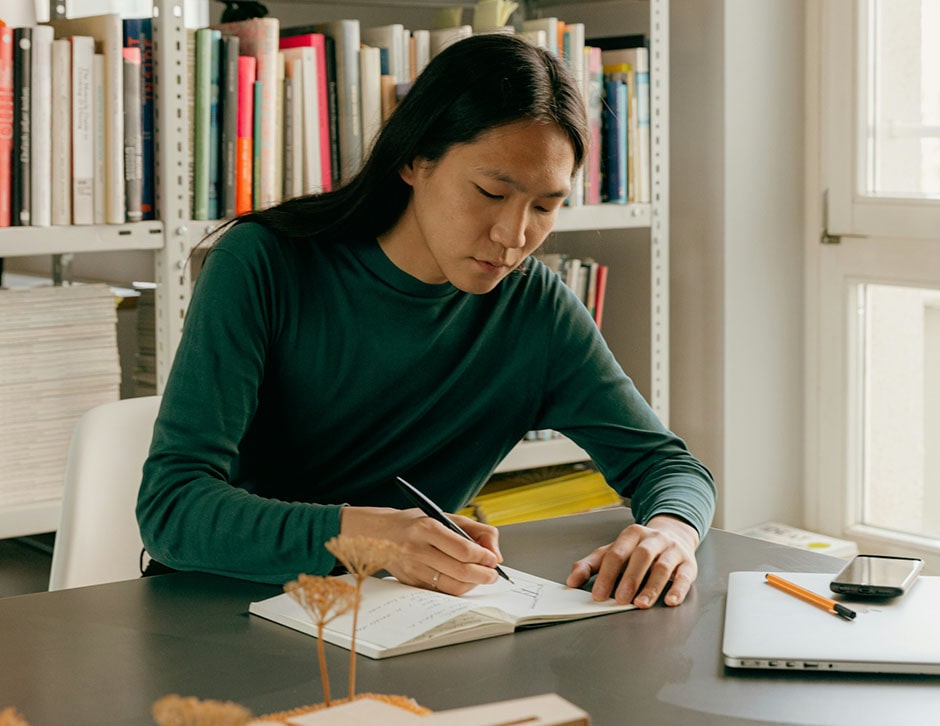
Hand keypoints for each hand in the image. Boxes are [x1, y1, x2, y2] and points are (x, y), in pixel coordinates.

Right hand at [340, 506, 502, 594]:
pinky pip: (440, 592)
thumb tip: (495, 553)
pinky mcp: (410, 582)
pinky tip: (463, 580)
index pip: (464, 550)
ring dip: (472, 585)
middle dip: (483, 575)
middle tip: (492, 574)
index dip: (484, 558)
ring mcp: (412, 569)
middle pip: (460, 571)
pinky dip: (457, 588)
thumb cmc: (416, 523)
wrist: (379, 533)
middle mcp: (417, 550)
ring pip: (451, 586)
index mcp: (427, 528)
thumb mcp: (445, 517)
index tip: (493, 560)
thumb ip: (475, 531)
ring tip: (480, 577)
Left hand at [565, 515, 699, 606]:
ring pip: (662, 566)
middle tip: (620, 600)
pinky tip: (670, 601)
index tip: (598, 594)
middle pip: (641, 556)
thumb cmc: (638, 549)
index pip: (617, 553)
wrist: (673, 534)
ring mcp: (672, 549)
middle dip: (629, 579)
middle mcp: (653, 538)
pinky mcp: (688, 563)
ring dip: (652, 587)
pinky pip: (685, 576)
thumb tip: (571, 582)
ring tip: (641, 604)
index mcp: (632, 534)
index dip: (607, 574)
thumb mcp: (613, 551)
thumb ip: (591, 565)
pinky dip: (678, 589)